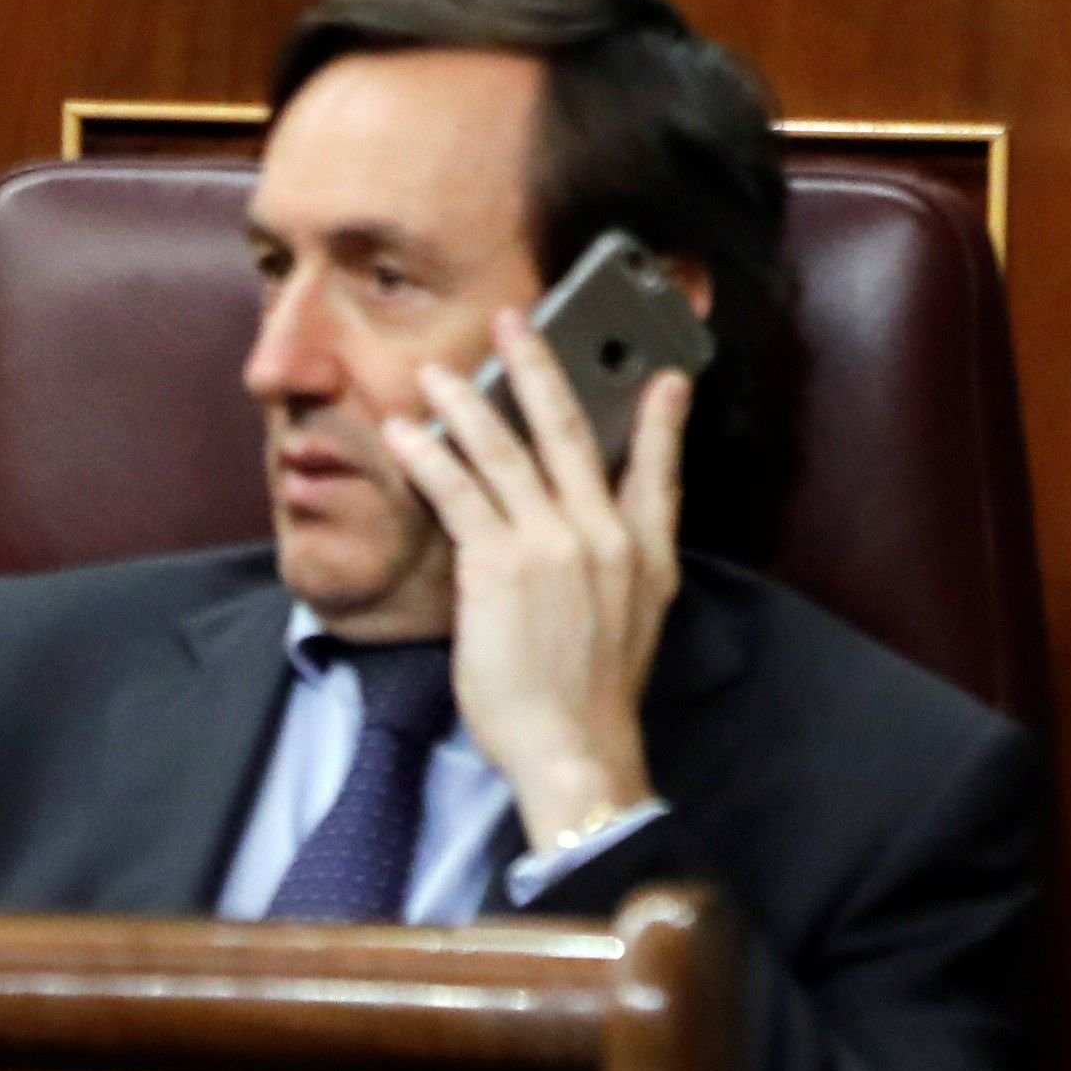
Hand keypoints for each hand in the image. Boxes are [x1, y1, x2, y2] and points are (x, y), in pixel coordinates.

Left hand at [386, 320, 681, 842]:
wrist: (575, 749)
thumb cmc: (597, 695)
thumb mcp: (640, 619)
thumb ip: (632, 559)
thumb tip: (611, 532)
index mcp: (643, 550)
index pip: (658, 469)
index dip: (662, 418)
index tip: (665, 374)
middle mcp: (601, 534)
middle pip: (567, 432)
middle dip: (538, 367)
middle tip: (513, 321)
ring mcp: (550, 544)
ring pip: (504, 452)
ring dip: (467, 404)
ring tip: (435, 373)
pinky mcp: (498, 564)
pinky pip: (459, 493)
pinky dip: (430, 458)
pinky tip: (405, 435)